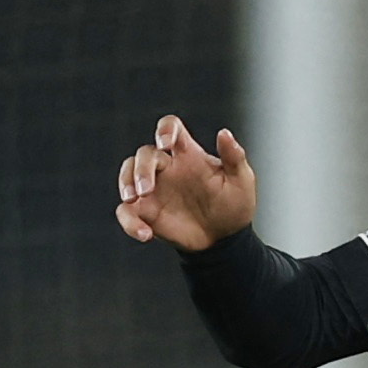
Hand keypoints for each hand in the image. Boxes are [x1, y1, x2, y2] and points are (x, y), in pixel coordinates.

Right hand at [115, 114, 258, 249]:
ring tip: (133, 199)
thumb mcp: (241, 180)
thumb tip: (225, 133)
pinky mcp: (146, 212)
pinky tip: (144, 234)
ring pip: (127, 175)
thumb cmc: (234, 205)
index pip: (171, 128)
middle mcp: (167, 168)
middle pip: (144, 154)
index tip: (165, 142)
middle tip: (147, 189)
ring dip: (125, 184)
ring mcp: (154, 190)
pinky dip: (129, 222)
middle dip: (141, 168)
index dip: (164, 129)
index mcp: (188, 154)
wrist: (226, 239)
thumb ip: (234, 156)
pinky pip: (127, 212)